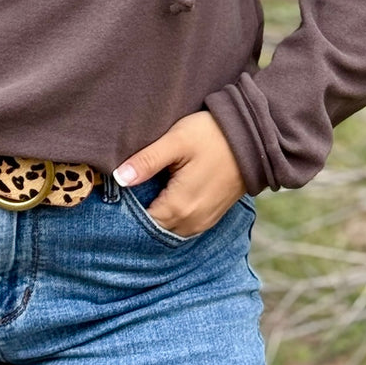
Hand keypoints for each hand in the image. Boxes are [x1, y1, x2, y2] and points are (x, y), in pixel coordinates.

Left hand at [112, 111, 245, 236]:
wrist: (253, 138)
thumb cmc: (211, 135)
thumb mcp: (176, 141)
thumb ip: (147, 161)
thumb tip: (119, 178)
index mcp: (179, 207)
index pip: (140, 223)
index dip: (124, 211)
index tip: (112, 196)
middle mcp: (192, 222)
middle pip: (153, 229)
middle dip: (137, 215)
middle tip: (124, 193)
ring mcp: (204, 221)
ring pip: (168, 229)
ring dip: (155, 217)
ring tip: (142, 193)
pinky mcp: (212, 216)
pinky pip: (183, 225)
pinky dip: (170, 216)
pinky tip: (163, 196)